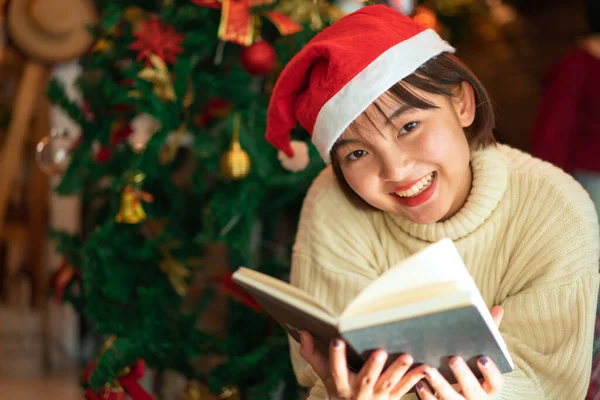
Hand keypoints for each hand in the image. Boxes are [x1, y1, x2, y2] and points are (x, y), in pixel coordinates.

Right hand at [299, 332, 425, 398]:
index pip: (335, 370)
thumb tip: (302, 331)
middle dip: (373, 367)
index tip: (336, 340)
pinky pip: (404, 390)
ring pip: (388, 384)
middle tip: (379, 352)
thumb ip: (312, 353)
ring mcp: (377, 398)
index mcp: (340, 385)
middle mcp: (358, 393)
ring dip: (398, 371)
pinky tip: (424, 368)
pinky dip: (415, 379)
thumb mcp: (324, 374)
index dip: (335, 357)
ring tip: (406, 356)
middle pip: (365, 379)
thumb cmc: (338, 389)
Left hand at [416, 305, 505, 399]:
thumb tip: (498, 308)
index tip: (481, 357)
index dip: (490, 371)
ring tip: (428, 369)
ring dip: (439, 384)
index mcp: (489, 386)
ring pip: (452, 399)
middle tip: (453, 359)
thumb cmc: (472, 371)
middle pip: (473, 390)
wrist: (462, 397)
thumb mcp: (481, 357)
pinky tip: (418, 383)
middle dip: (463, 375)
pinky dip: (427, 395)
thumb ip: (489, 336)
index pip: (495, 381)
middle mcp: (478, 399)